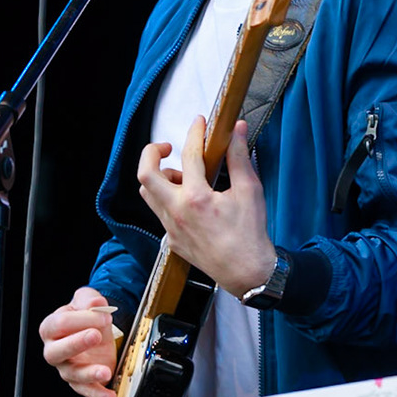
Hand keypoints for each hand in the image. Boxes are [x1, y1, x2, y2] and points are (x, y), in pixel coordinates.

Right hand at [39, 286, 120, 396]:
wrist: (98, 330)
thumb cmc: (87, 316)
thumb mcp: (87, 300)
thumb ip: (89, 298)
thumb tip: (96, 303)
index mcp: (51, 328)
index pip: (59, 324)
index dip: (81, 319)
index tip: (103, 316)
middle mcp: (55, 350)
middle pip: (56, 352)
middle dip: (76, 343)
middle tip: (96, 335)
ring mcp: (67, 368)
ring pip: (72, 374)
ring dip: (89, 373)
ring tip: (105, 371)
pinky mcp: (82, 381)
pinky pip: (87, 390)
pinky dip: (98, 394)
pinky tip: (110, 395)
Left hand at [136, 116, 276, 297]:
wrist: (246, 273)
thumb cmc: (250, 235)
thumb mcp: (250, 191)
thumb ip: (240, 158)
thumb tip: (237, 130)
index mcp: (197, 198)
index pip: (190, 154)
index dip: (195, 132)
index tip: (200, 123)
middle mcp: (177, 212)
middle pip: (146, 174)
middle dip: (152, 152)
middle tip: (167, 147)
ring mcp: (171, 228)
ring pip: (148, 194)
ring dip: (159, 178)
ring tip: (183, 175)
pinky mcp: (171, 240)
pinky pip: (159, 212)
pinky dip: (168, 198)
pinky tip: (189, 199)